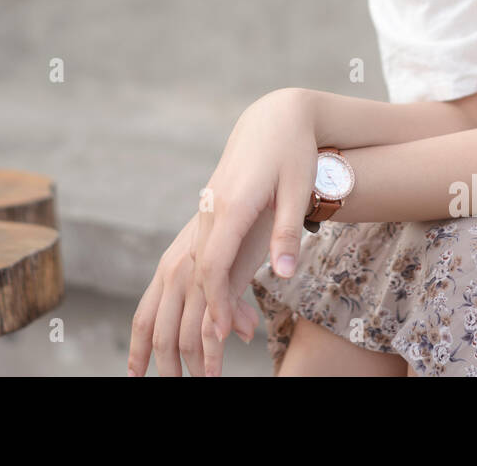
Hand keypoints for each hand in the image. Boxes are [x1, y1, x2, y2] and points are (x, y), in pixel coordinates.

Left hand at [127, 212, 260, 376]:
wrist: (258, 178)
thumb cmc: (246, 222)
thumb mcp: (229, 267)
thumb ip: (228, 300)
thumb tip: (239, 332)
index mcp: (169, 268)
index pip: (144, 317)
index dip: (137, 350)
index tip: (133, 375)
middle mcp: (175, 270)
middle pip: (159, 334)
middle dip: (163, 369)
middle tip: (171, 388)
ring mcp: (196, 273)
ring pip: (184, 336)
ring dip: (193, 368)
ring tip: (205, 384)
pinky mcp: (220, 276)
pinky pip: (210, 326)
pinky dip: (212, 354)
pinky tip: (215, 369)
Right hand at [192, 87, 319, 376]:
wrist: (275, 116)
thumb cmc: (293, 152)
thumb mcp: (297, 189)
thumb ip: (286, 232)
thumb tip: (284, 273)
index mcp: (230, 205)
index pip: (212, 264)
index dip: (215, 302)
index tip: (219, 336)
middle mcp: (210, 209)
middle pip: (191, 271)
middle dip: (193, 316)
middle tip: (198, 360)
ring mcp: (206, 210)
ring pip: (185, 264)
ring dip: (181, 306)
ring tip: (179, 350)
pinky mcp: (209, 211)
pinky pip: (193, 254)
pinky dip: (190, 285)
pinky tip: (193, 310)